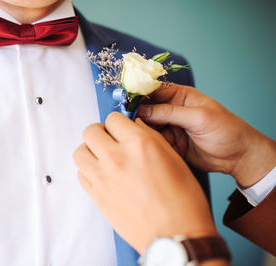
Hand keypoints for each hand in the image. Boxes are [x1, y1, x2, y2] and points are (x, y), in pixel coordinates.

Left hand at [73, 112, 216, 253]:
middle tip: (110, 140)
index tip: (121, 130)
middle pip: (90, 131)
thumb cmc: (182, 201)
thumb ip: (150, 137)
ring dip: (90, 151)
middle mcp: (117, 157)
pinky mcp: (97, 196)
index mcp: (139, 144)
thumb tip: (134, 126)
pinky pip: (81, 174)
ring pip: (80, 152)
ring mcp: (103, 177)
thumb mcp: (173, 158)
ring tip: (103, 157)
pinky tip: (102, 175)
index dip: (118, 123)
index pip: (113, 118)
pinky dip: (88, 171)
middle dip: (101, 133)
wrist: (175, 235)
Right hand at [137, 83, 275, 186]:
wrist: (238, 157)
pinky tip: (145, 146)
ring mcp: (170, 127)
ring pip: (147, 127)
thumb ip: (169, 113)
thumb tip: (142, 110)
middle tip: (124, 123)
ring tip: (134, 136)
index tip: (123, 102)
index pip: (153, 90)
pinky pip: (154, 141)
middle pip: (146, 110)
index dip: (138, 95)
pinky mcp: (170, 143)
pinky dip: (149, 144)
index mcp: (180, 96)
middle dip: (136, 115)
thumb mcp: (198, 118)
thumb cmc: (226, 130)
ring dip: (141, 131)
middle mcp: (172, 110)